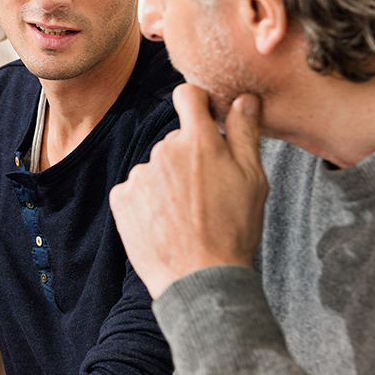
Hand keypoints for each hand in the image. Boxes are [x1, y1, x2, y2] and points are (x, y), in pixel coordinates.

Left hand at [109, 85, 267, 298]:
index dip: (197, 103)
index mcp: (199, 141)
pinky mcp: (121, 197)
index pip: (188, 96)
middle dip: (188, 158)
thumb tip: (245, 97)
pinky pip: (135, 190)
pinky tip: (164, 223)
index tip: (203, 117)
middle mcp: (164, 150)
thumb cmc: (233, 229)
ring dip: (167, 183)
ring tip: (185, 215)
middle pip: (174, 141)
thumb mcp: (253, 179)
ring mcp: (139, 174)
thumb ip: (244, 133)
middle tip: (205, 193)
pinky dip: (147, 202)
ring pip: (155, 168)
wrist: (200, 278)